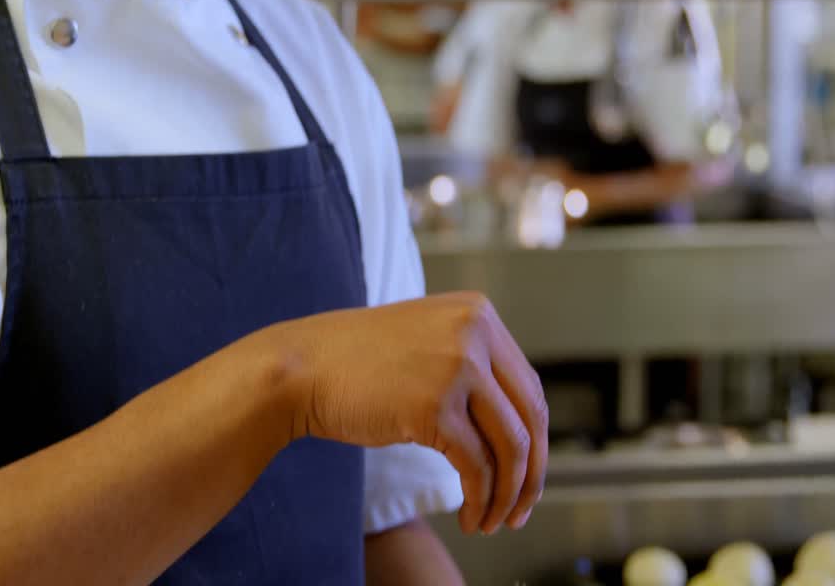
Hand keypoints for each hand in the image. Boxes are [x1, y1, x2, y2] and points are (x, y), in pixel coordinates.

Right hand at [274, 292, 547, 535]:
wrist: (299, 367)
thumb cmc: (356, 364)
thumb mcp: (428, 343)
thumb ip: (474, 366)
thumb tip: (518, 427)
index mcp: (479, 313)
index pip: (529, 388)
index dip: (535, 441)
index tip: (528, 476)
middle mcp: (475, 333)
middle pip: (530, 418)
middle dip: (531, 474)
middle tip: (520, 510)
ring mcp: (457, 367)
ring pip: (509, 447)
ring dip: (507, 495)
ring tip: (493, 521)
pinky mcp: (434, 407)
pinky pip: (477, 466)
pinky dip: (480, 500)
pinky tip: (472, 518)